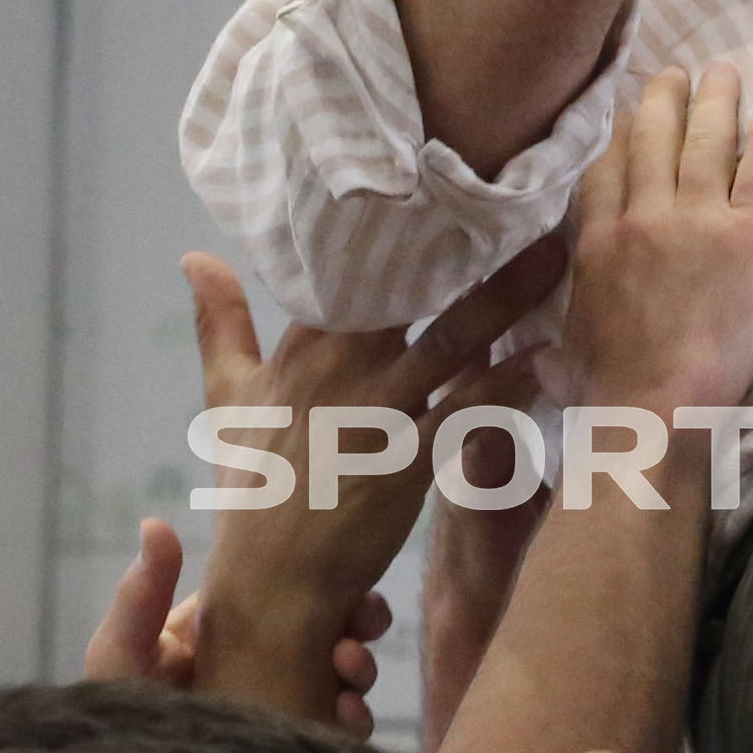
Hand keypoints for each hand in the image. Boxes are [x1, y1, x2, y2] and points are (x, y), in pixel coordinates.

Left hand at [86, 537, 378, 735]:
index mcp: (230, 639)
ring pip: (345, 684)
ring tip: (350, 667)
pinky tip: (347, 714)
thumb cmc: (115, 719)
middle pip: (332, 638)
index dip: (330, 594)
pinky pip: (340, 739)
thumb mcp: (123, 652)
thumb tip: (156, 522)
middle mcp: (264, 673)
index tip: (352, 593)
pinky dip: (354, 724)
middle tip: (358, 634)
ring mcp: (282, 716)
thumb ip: (144, 593)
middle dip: (358, 631)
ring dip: (361, 672)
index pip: (292, 603)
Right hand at [182, 230, 571, 718]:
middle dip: (464, 243)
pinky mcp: (408, 462)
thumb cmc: (255, 489)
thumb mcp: (227, 399)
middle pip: (409, 289)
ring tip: (556, 255)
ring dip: (507, 299)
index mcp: (300, 346)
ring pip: (451, 340)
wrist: (271, 583)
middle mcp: (337, 369)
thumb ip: (220, 324)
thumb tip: (195, 255)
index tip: (443, 170)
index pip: (348, 263)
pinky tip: (550, 356)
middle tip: (520, 192)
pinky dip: (509, 384)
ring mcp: (374, 414)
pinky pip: (469, 411)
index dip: (396, 218)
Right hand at [566, 65, 752, 415]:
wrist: (658, 406)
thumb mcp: (561, 362)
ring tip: (723, 73)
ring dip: (715, 100)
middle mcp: (644, 218)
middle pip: (653, 139)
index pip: (605, 169)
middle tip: (674, 73)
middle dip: (664, 99)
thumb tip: (538, 362)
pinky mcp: (752, 237)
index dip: (618, 135)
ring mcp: (699, 221)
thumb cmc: (608, 395)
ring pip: (707, 141)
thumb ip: (552, 350)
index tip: (626, 114)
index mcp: (596, 243)